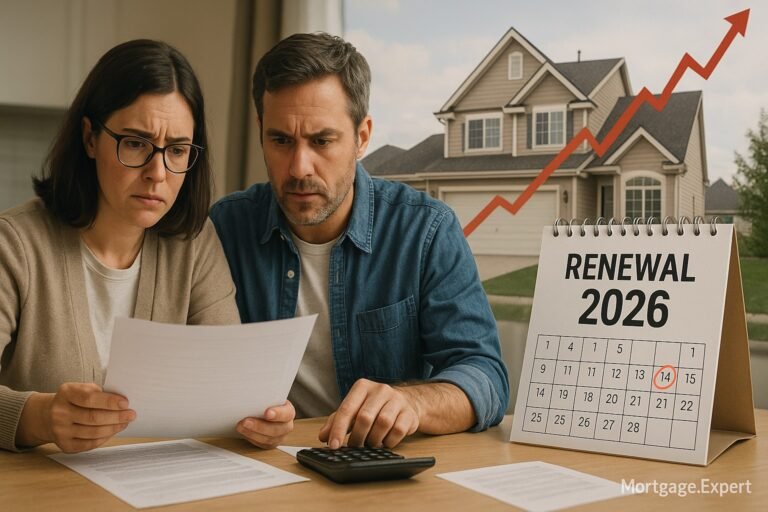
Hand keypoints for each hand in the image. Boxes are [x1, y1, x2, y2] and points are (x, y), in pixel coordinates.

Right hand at [18, 383, 134, 452]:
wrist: (48, 415)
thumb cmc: (74, 399)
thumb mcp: (82, 388)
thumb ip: (98, 393)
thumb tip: (122, 403)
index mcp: (66, 393)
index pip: (89, 398)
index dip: (109, 401)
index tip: (125, 403)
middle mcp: (60, 412)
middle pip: (93, 417)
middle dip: (116, 416)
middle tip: (131, 414)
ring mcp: (60, 430)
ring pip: (93, 432)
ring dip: (113, 428)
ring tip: (125, 423)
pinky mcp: (64, 445)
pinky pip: (89, 444)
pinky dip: (104, 438)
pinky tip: (113, 431)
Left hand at [237, 400, 294, 448]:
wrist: (266, 410)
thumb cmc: (268, 402)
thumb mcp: (270, 396)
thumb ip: (265, 396)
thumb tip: (253, 389)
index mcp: (288, 411)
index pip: (286, 413)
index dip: (277, 414)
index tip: (267, 413)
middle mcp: (286, 426)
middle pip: (276, 430)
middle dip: (259, 426)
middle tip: (246, 421)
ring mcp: (279, 437)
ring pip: (267, 439)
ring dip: (252, 433)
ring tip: (240, 426)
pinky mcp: (270, 444)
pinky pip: (261, 444)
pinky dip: (251, 438)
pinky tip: (243, 431)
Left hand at [318, 379, 419, 448]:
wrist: (407, 402)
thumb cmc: (374, 407)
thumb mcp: (354, 410)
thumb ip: (336, 421)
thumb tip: (323, 436)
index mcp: (362, 387)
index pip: (347, 409)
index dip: (338, 429)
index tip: (333, 445)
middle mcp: (380, 389)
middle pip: (365, 417)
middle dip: (357, 437)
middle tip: (354, 446)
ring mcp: (397, 400)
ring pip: (383, 424)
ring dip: (374, 439)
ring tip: (370, 443)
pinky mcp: (409, 412)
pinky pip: (398, 431)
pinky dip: (389, 441)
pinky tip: (385, 441)